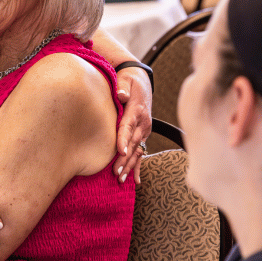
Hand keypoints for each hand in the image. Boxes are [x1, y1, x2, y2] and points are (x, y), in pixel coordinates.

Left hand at [112, 66, 151, 184]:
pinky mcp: (143, 134)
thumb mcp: (126, 79)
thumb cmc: (129, 81)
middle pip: (132, 143)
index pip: (128, 126)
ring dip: (130, 166)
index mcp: (137, 110)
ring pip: (137, 150)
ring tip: (121, 179)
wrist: (141, 81)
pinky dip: (139, 166)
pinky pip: (141, 152)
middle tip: (116, 172)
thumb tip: (122, 95)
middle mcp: (143, 123)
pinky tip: (136, 180)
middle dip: (125, 159)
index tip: (120, 151)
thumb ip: (123, 87)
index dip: (124, 139)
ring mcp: (144, 130)